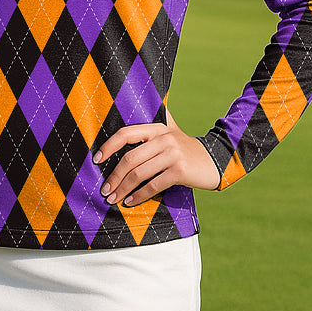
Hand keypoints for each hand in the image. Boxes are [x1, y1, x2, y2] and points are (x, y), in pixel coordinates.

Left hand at [94, 109, 220, 206]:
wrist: (215, 161)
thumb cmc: (185, 149)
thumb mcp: (170, 131)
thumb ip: (152, 126)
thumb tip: (134, 108)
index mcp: (157, 128)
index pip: (126, 134)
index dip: (108, 146)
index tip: (96, 160)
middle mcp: (164, 138)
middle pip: (130, 158)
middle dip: (114, 176)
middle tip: (105, 190)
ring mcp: (173, 154)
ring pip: (140, 174)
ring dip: (123, 188)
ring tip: (113, 198)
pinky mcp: (180, 171)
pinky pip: (153, 185)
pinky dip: (139, 195)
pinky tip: (130, 202)